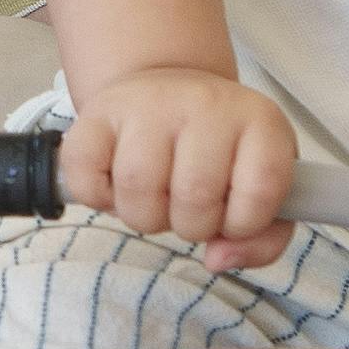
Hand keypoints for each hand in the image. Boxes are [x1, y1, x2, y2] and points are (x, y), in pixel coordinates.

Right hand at [61, 63, 298, 266]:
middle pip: (194, 196)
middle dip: (189, 226)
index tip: (231, 217)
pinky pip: (87, 178)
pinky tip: (116, 187)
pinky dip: (98, 199)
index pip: (261, 191)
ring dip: (144, 217)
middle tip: (186, 209)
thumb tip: (218, 259)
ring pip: (138, 187)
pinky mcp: (97, 112)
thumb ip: (262, 240)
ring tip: (153, 200)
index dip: (243, 225)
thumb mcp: (258, 186)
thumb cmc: (216, 152)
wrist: (165, 88)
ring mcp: (148, 104)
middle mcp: (205, 103)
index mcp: (259, 121)